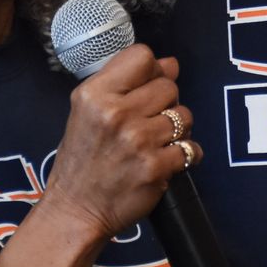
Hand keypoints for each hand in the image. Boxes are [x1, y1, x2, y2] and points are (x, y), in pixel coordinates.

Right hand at [44, 45, 191, 240]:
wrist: (75, 210)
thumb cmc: (83, 160)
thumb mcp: (88, 111)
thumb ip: (125, 83)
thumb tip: (170, 64)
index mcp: (95, 94)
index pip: (143, 57)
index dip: (151, 71)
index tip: (145, 88)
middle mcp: (116, 114)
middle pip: (168, 86)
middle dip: (165, 103)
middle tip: (148, 122)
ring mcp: (138, 141)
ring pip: (184, 116)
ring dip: (177, 129)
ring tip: (156, 142)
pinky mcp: (156, 167)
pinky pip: (191, 148)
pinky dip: (186, 154)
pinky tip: (167, 159)